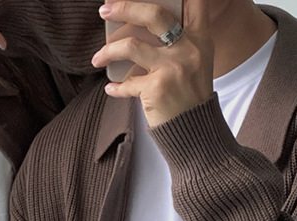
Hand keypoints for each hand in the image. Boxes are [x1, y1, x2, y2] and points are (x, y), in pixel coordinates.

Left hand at [91, 0, 213, 126]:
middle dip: (124, 8)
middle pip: (153, 15)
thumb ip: (180, 43)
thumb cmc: (191, 98)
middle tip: (105, 10)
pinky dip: (116, 88)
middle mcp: (187, 49)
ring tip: (97, 58)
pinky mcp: (155, 88)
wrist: (195, 133)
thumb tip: (142, 26)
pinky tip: (111, 89)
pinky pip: (127, 83)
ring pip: (130, 46)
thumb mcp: (196, 64)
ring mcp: (171, 68)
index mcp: (199, 39)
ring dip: (108, 52)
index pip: (194, 3)